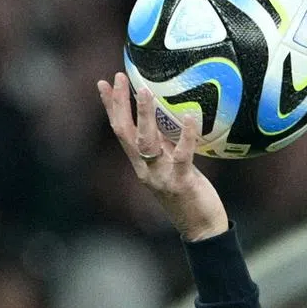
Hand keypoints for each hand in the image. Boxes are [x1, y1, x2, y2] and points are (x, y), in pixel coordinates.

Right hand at [97, 72, 228, 240]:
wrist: (201, 230)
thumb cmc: (189, 196)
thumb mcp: (172, 167)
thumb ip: (166, 146)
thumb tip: (167, 118)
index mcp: (141, 165)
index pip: (120, 131)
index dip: (111, 107)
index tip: (104, 83)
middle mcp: (145, 170)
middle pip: (125, 133)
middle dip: (119, 104)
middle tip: (119, 77)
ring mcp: (161, 177)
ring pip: (146, 142)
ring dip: (144, 115)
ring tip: (145, 91)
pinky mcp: (181, 183)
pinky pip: (183, 155)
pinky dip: (186, 135)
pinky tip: (189, 116)